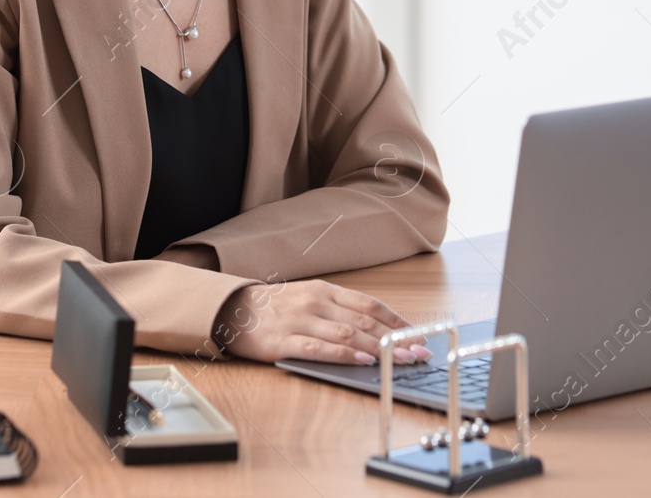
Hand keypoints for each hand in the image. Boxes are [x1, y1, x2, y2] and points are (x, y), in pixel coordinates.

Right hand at [212, 280, 431, 365]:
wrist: (231, 308)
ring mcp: (300, 321)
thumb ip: (338, 310)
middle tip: (420, 353)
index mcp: (324, 290)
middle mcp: (315, 302)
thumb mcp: (308, 298)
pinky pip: (320, 349)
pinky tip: (363, 361)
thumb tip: (376, 329)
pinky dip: (345, 355)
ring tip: (401, 360)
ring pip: (348, 334)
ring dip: (379, 348)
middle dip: (397, 338)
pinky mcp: (284, 341)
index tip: (419, 336)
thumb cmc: (274, 307)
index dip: (398, 321)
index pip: (370, 304)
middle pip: (365, 321)